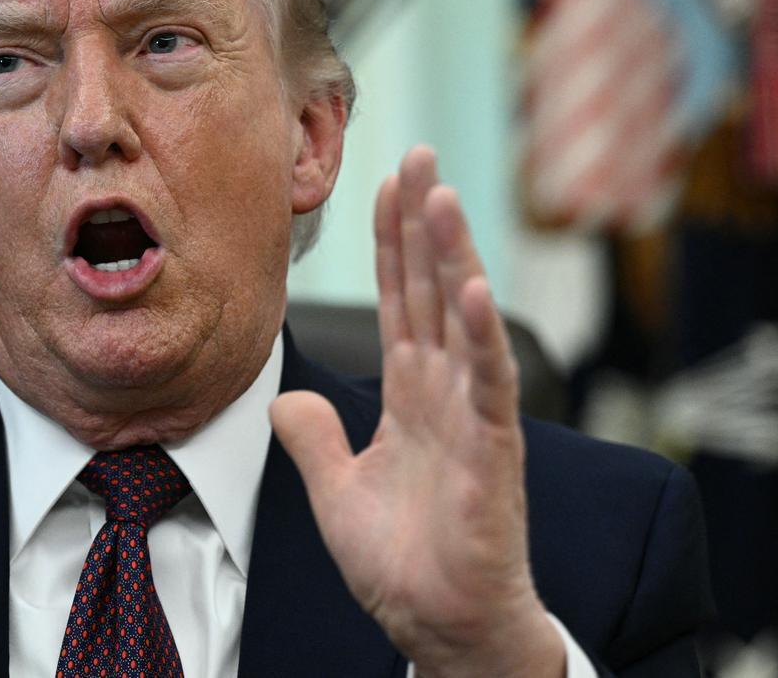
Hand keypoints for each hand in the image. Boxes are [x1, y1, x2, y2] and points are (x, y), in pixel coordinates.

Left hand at [270, 147, 562, 677]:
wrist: (438, 624)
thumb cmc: (403, 562)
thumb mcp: (337, 489)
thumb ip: (314, 437)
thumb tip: (287, 397)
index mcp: (410, 394)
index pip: (398, 299)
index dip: (391, 242)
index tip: (386, 183)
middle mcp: (444, 390)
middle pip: (429, 288)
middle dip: (422, 222)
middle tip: (418, 154)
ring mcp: (471, 415)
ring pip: (462, 317)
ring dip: (451, 255)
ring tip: (438, 194)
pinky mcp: (491, 449)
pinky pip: (486, 381)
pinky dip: (477, 332)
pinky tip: (466, 285)